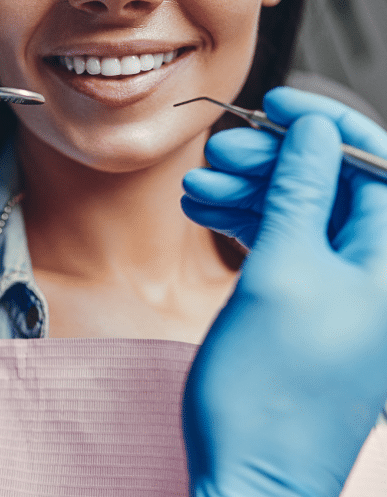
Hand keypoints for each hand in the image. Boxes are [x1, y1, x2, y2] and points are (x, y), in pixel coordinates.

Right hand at [181, 87, 386, 495]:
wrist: (250, 470)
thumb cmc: (268, 386)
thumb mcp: (282, 274)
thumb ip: (300, 197)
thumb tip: (315, 135)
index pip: (371, 162)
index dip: (324, 124)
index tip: (277, 104)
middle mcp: (375, 269)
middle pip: (328, 185)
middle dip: (272, 161)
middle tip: (218, 152)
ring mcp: (339, 286)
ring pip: (297, 213)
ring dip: (246, 193)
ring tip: (194, 187)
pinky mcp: (306, 301)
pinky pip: (281, 243)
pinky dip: (243, 224)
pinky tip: (203, 212)